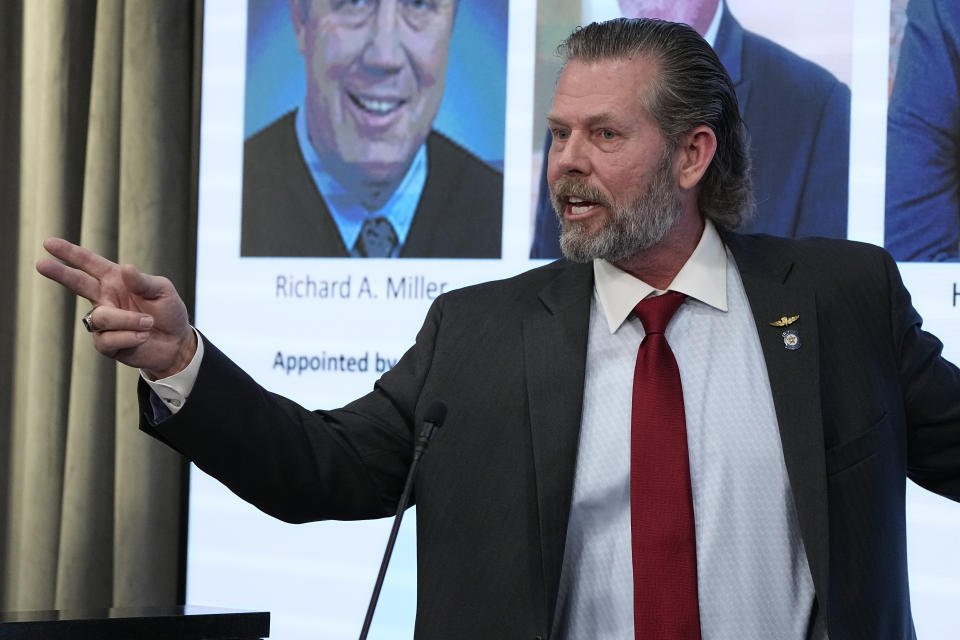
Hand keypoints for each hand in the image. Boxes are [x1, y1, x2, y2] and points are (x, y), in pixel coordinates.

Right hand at [36, 237, 196, 378]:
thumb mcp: (163, 291)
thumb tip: (126, 268)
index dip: (70, 253)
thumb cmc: (168, 311)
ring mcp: (103, 323)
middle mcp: (105, 299)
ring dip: (127, 319)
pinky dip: (130, 337)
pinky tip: (143, 337)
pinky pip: (109, 339)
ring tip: (149, 322)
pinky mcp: (106, 344)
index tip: (48, 243)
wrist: (177, 343)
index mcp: (115, 280)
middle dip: (60, 273)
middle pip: (77, 283)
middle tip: (40, 264)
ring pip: (102, 317)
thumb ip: (143, 282)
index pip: (90, 263)